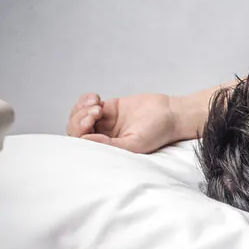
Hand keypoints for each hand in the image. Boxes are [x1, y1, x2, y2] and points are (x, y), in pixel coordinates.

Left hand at [66, 92, 185, 153]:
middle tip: (95, 111)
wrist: (170, 113)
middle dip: (80, 118)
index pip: (82, 144)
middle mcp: (104, 137)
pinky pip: (88, 104)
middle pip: (77, 129)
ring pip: (80, 115)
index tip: (90, 122)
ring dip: (83, 108)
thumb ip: (109, 144)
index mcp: (108, 150)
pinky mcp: (109, 108)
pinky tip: (96, 98)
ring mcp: (105, 122)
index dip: (80, 131)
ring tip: (97, 103)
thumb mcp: (134, 144)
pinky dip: (87, 99)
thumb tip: (83, 140)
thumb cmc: (157, 132)